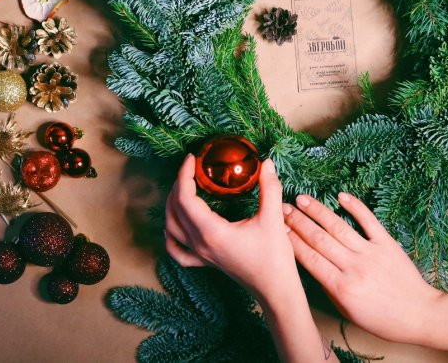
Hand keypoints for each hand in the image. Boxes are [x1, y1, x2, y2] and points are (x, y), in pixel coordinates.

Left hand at [165, 155, 300, 303]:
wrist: (276, 290)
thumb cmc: (274, 258)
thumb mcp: (273, 219)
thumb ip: (269, 188)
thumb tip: (266, 163)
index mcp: (212, 232)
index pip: (185, 198)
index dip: (184, 174)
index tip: (192, 158)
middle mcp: (200, 244)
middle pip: (175, 210)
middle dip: (178, 184)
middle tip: (191, 167)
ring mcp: (201, 255)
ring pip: (172, 228)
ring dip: (172, 205)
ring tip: (182, 187)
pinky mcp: (206, 262)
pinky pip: (178, 250)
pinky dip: (170, 236)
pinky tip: (172, 226)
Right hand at [283, 192, 441, 343]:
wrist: (418, 315)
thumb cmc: (382, 319)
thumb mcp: (347, 311)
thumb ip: (328, 288)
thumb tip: (311, 266)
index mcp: (341, 287)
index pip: (309, 258)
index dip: (292, 241)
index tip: (278, 228)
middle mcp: (354, 267)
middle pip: (319, 239)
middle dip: (298, 222)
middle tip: (282, 208)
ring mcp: (371, 253)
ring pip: (339, 227)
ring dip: (318, 211)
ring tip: (301, 199)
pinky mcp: (387, 244)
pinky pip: (369, 221)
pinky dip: (355, 206)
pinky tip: (341, 196)